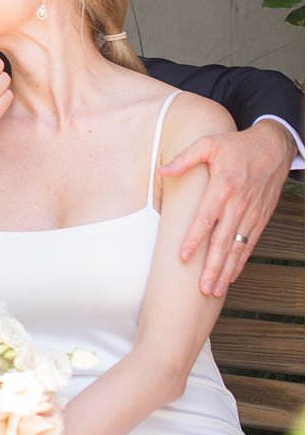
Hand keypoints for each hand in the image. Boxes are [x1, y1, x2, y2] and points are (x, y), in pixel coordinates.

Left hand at [159, 118, 294, 296]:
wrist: (273, 148)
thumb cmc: (236, 146)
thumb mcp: (208, 144)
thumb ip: (184, 159)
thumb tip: (160, 171)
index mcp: (222, 188)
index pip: (205, 219)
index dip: (194, 239)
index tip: (183, 256)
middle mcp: (238, 205)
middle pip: (223, 242)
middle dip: (212, 267)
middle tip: (202, 289)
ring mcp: (251, 215)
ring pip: (237, 249)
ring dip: (226, 271)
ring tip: (214, 290)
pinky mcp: (260, 219)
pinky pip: (249, 245)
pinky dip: (240, 262)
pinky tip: (231, 276)